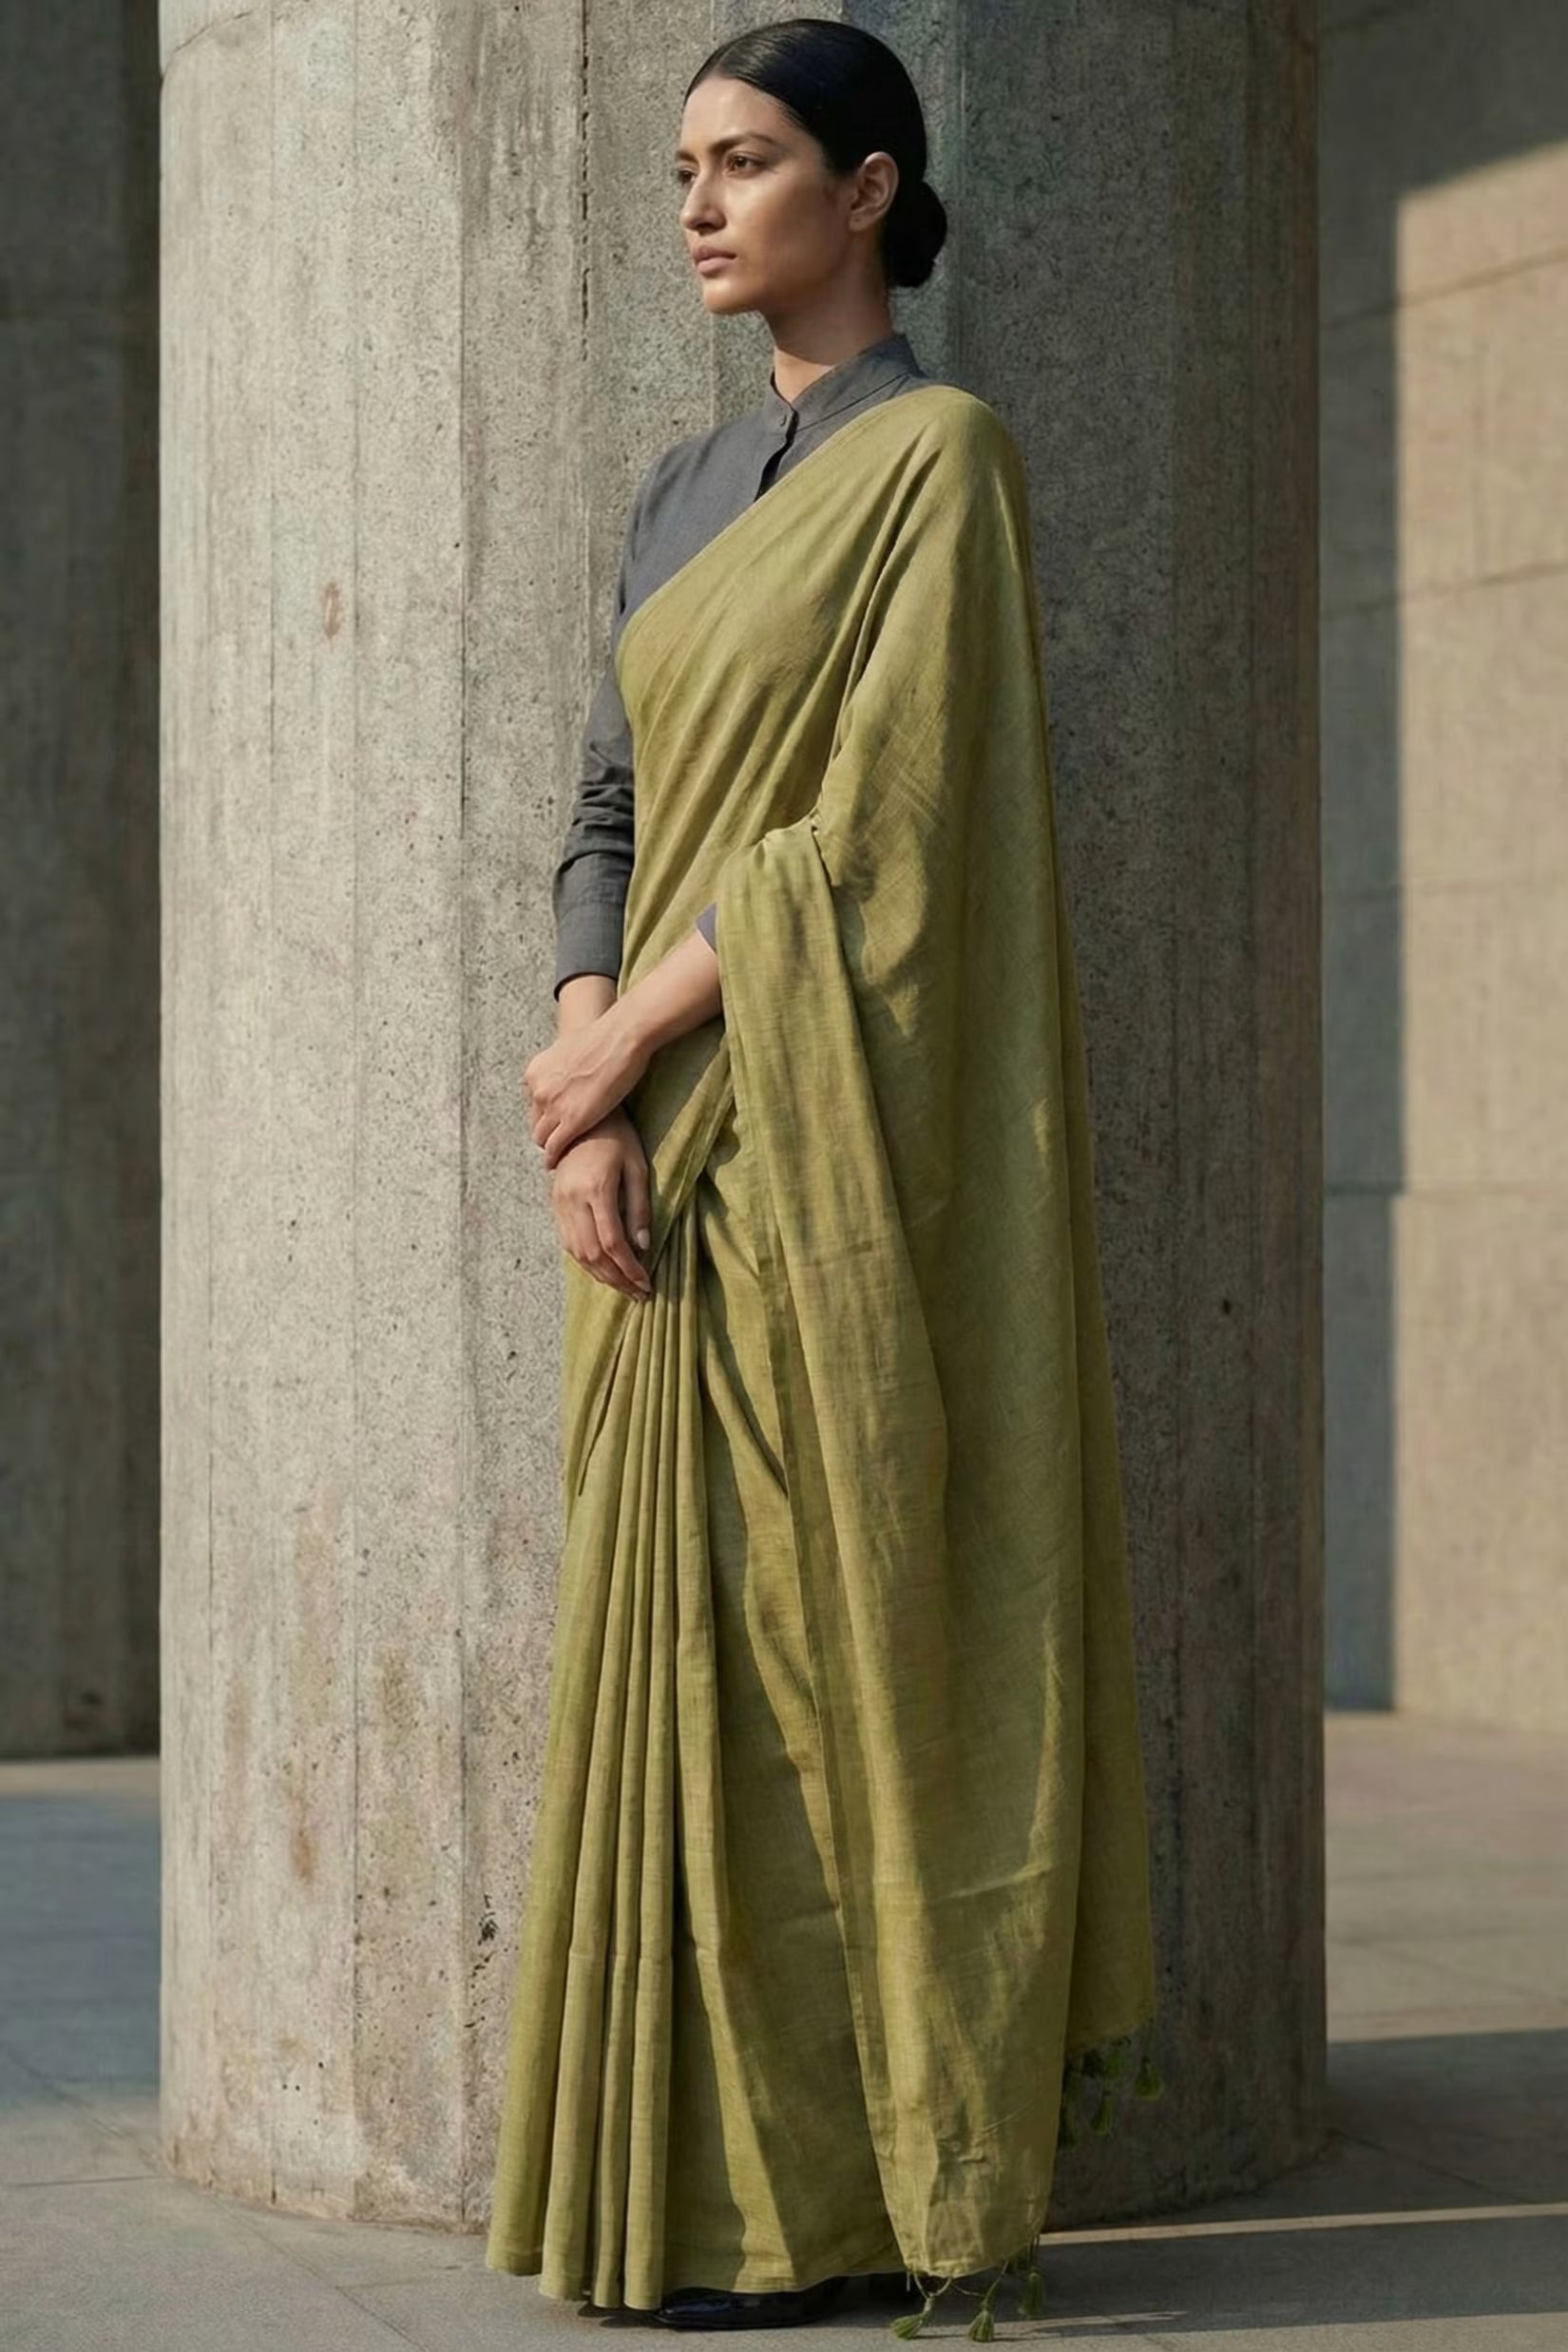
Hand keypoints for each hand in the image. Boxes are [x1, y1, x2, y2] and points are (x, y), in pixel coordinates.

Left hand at [524, 1001, 648, 1170]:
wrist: (620, 1037)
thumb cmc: (605, 1039)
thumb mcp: (568, 1049)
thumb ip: (561, 1066)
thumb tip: (569, 1071)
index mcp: (535, 1072)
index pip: (533, 1104)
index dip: (545, 1115)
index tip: (555, 1124)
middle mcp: (538, 1089)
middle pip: (535, 1122)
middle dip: (546, 1132)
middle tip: (559, 1142)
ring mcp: (553, 1106)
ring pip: (541, 1138)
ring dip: (550, 1147)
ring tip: (561, 1154)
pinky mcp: (571, 1121)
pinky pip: (554, 1148)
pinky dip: (554, 1158)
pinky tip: (558, 1163)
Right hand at [549, 1108, 652, 1300]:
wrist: (580, 1119)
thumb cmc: (617, 1139)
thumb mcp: (637, 1167)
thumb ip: (640, 1208)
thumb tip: (643, 1246)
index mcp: (596, 1189)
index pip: (612, 1242)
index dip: (629, 1269)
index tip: (646, 1283)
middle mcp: (573, 1200)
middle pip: (593, 1254)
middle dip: (617, 1279)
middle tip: (638, 1294)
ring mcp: (559, 1204)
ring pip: (578, 1253)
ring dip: (601, 1275)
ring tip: (624, 1287)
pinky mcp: (554, 1204)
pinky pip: (568, 1243)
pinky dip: (586, 1262)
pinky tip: (603, 1270)